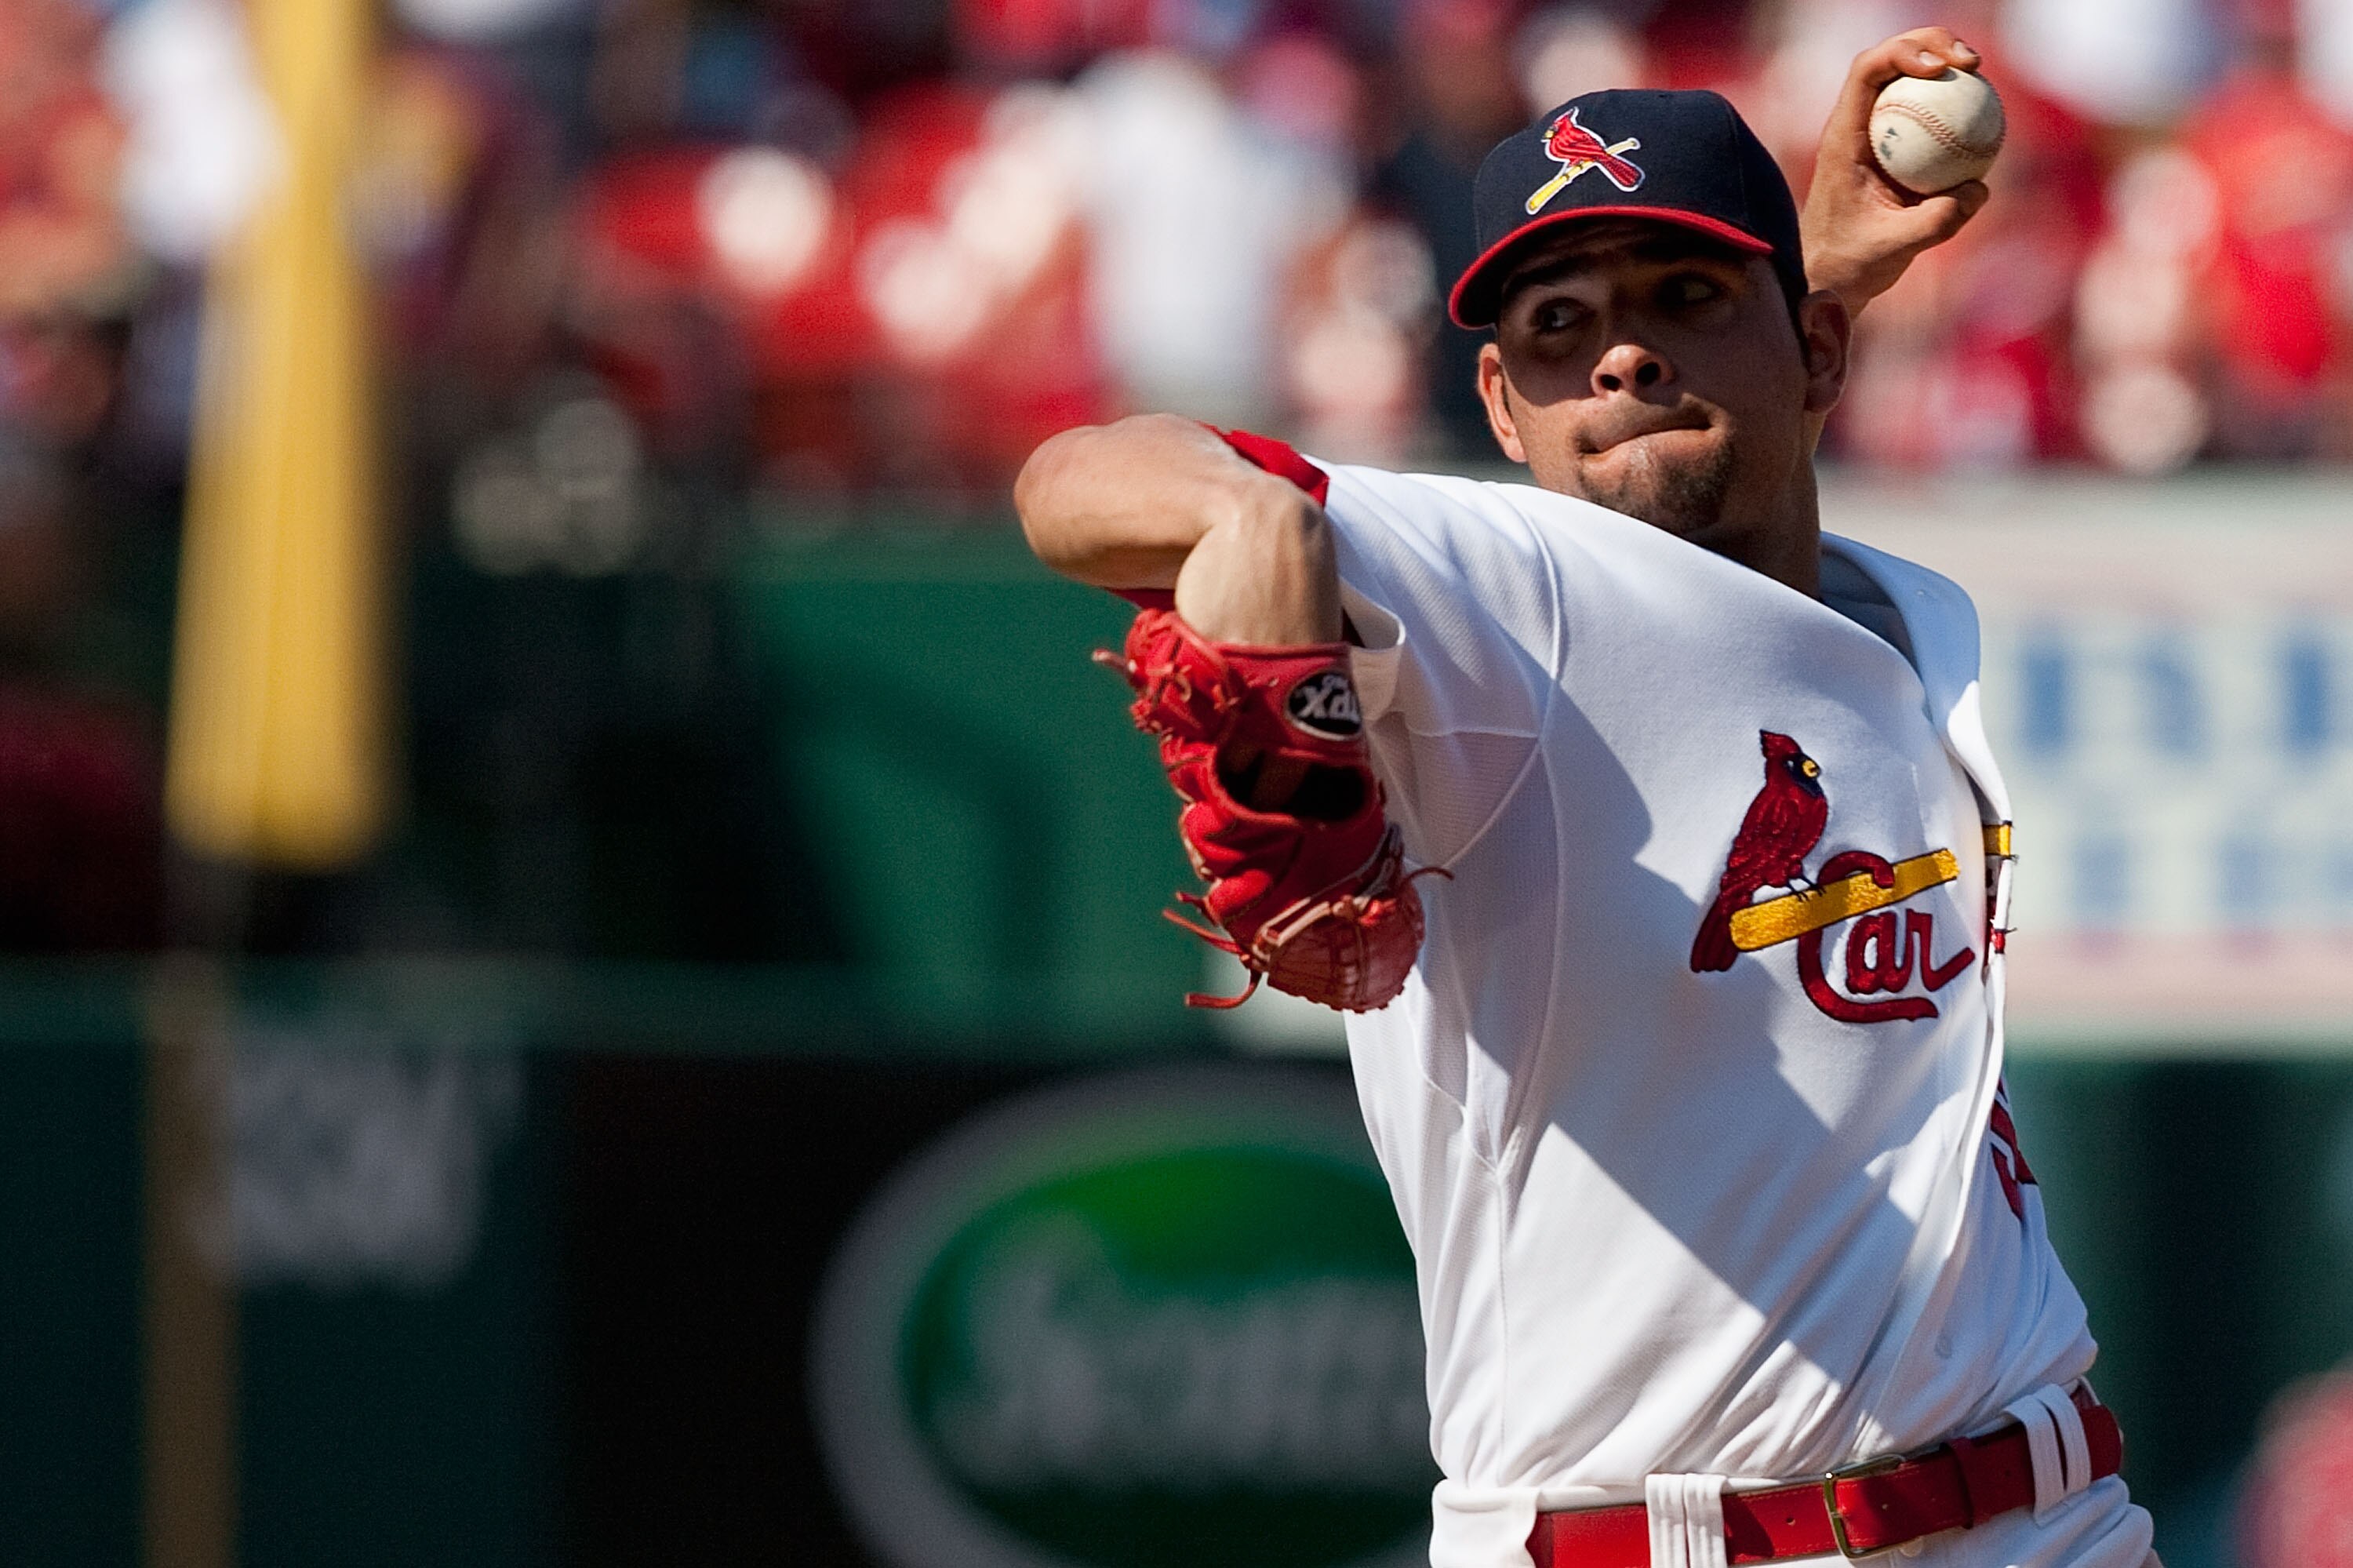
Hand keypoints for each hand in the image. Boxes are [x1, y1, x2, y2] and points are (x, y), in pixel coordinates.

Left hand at [1800, 28, 1991, 315]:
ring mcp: (1878, 135)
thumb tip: (1978, 188)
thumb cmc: (1851, 264)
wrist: (1833, 278)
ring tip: (1979, 72)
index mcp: (1843, 138)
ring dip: (1946, 66)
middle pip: (1891, 61)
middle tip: (1973, 61)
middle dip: (1932, 44)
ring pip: (1910, 82)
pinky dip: (1954, 107)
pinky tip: (1984, 115)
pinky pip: (1929, 115)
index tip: (1941, 69)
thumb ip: (1935, 222)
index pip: (1866, 73)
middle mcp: (1858, 127)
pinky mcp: (1898, 150)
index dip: (1903, 53)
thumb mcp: (1893, 249)